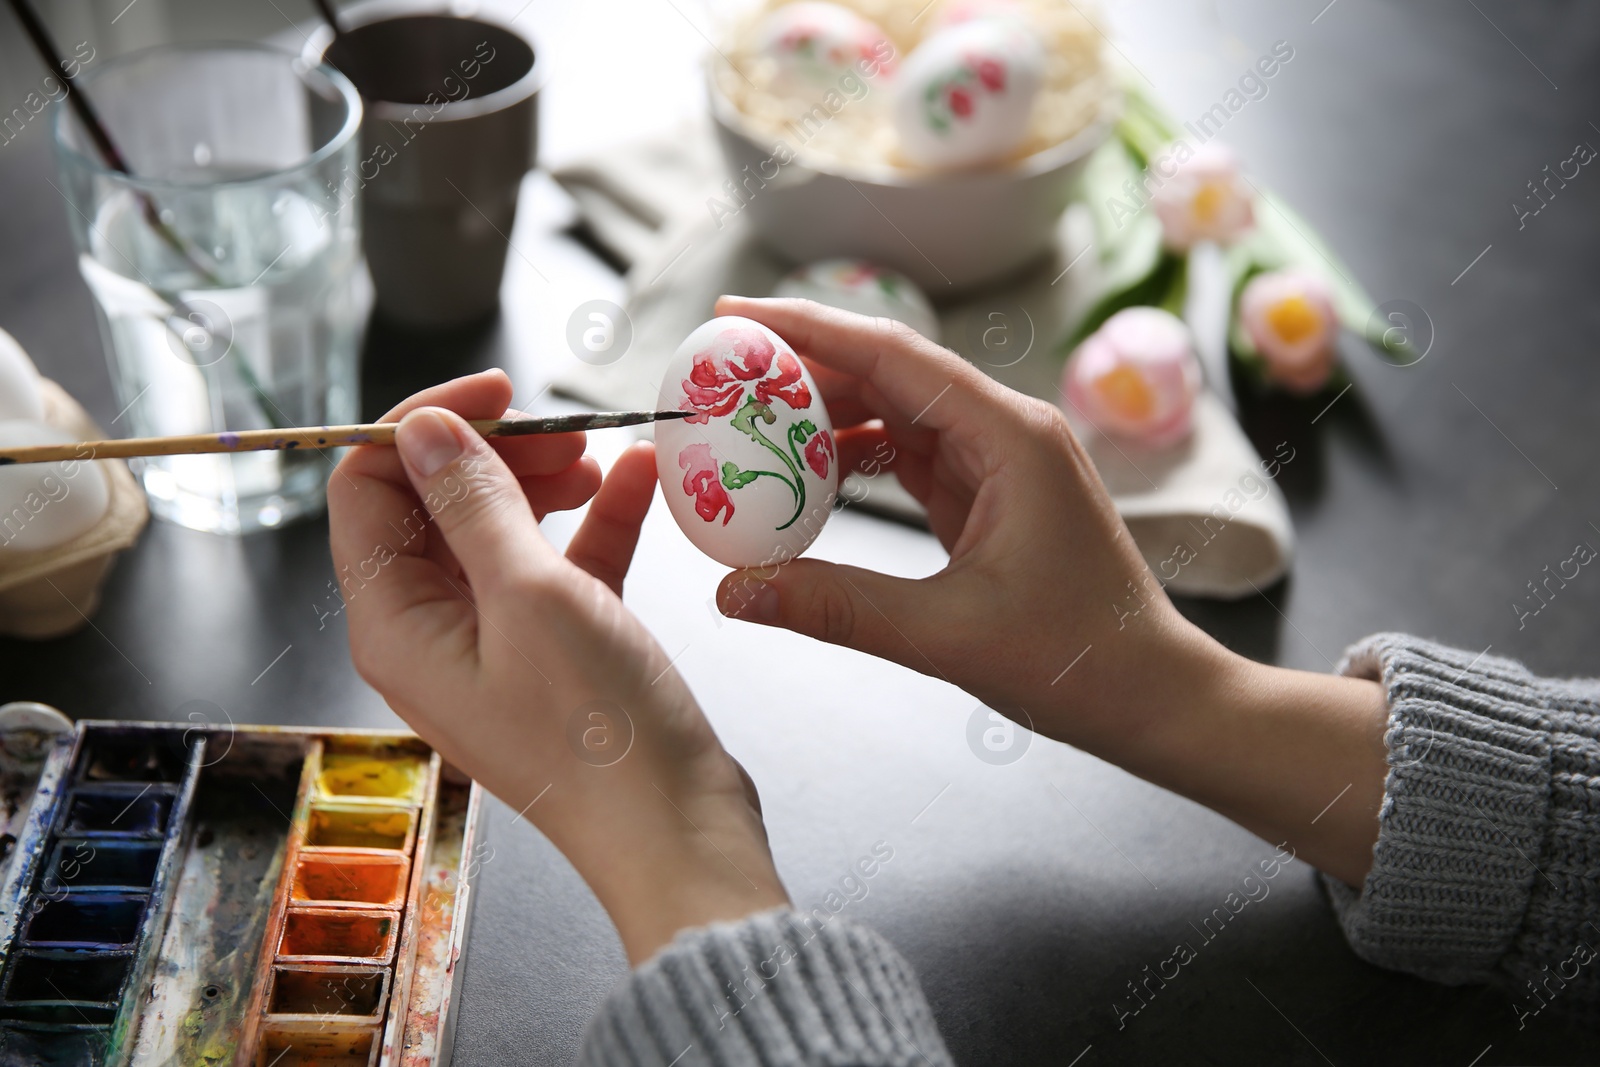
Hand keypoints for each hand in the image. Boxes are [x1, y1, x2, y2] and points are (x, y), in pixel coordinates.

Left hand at [328, 370, 787, 962]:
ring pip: (500, 529)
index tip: (499, 394)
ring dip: (548, 481)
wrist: (674, 827)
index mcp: (394, 622)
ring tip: (604, 456)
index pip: (366, 489)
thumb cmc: (597, 731)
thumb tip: (420, 430)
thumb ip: (473, 503)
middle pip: (434, 504)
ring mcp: (494, 642)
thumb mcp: (531, 596)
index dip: (422, 427)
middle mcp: (431, 630)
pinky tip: (641, 482)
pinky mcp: (553, 651)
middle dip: (496, 452)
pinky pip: (559, 565)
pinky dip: (594, 522)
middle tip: (565, 431)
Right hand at [711, 298, 1387, 885]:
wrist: (1154, 696)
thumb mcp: (947, 636)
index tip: (733, 318)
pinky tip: (804, 474)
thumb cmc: (1080, 661)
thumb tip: (735, 592)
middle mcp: (1007, 431)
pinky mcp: (990, 495)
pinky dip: (853, 460)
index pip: (891, 355)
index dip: (806, 329)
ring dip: (824, 415)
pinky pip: (908, 456)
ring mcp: (1000, 461)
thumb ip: (836, 606)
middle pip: (888, 372)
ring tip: (747, 422)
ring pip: (895, 412)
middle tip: (720, 373)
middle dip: (803, 367)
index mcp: (1011, 437)